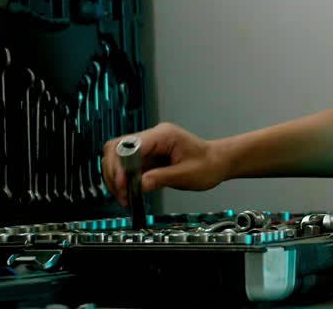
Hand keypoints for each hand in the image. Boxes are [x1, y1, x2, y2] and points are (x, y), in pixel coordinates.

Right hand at [101, 122, 226, 207]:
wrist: (218, 162)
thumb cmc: (208, 164)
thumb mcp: (187, 174)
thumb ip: (161, 178)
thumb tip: (139, 185)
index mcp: (163, 135)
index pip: (130, 145)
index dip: (122, 165)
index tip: (123, 184)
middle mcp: (152, 138)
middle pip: (117, 149)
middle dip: (114, 173)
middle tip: (121, 194)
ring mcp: (148, 147)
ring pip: (117, 159)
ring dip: (116, 179)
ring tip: (124, 198)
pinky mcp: (147, 158)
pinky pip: (126, 168)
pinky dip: (124, 182)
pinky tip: (129, 195)